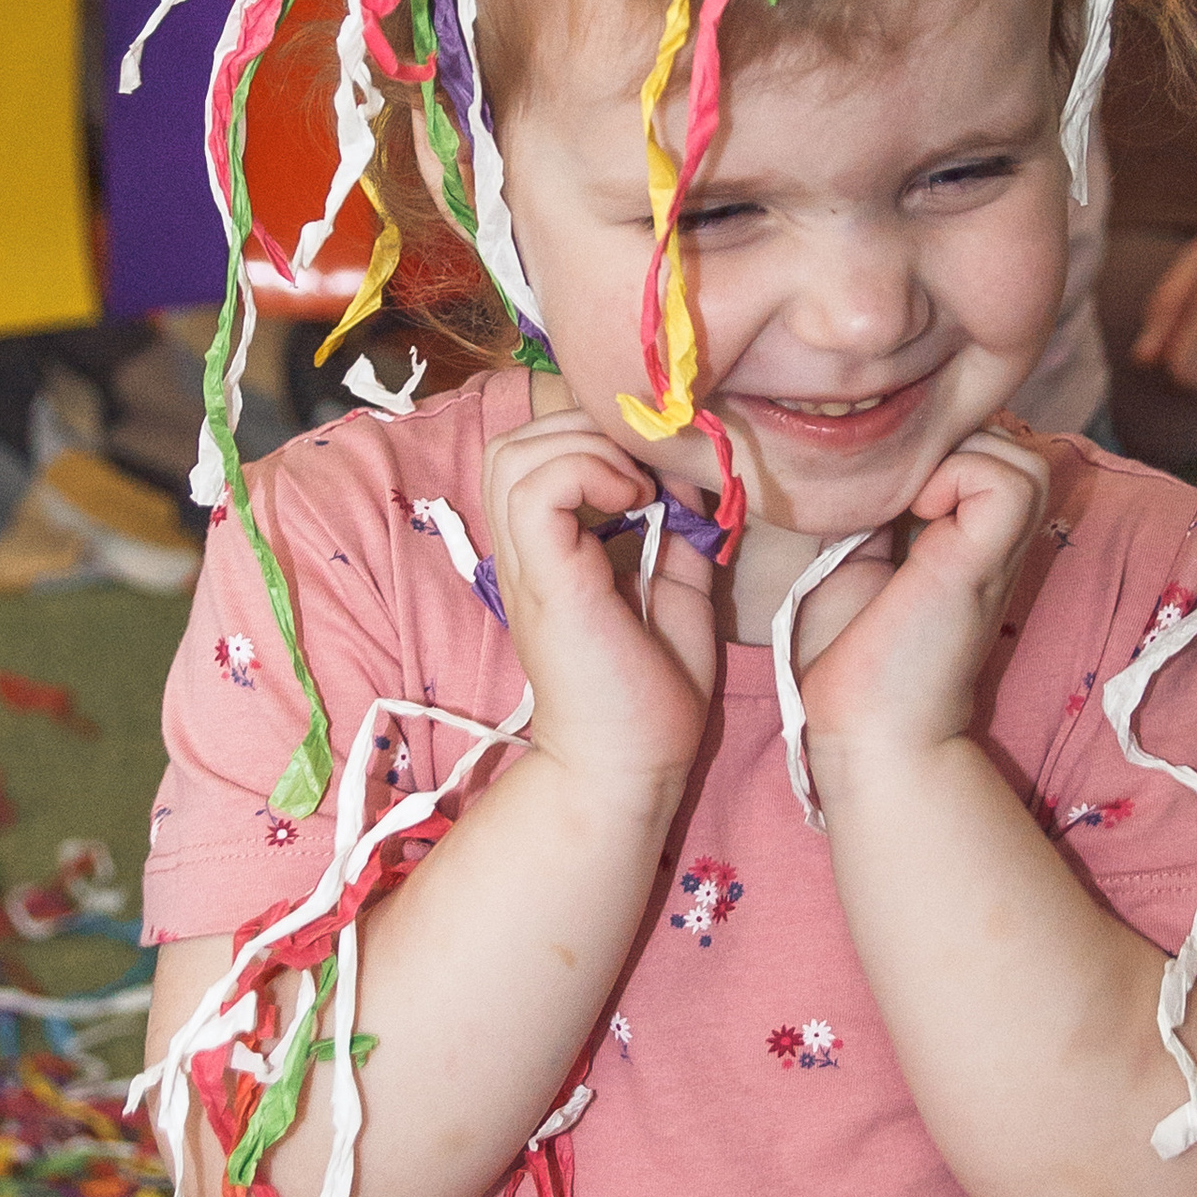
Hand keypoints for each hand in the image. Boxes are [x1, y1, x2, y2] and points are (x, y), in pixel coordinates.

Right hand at [482, 406, 717, 802]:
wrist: (632, 765)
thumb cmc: (652, 689)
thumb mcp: (675, 584)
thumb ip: (674, 525)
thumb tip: (686, 470)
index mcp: (548, 550)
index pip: (532, 452)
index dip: (589, 437)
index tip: (651, 472)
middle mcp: (524, 551)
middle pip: (511, 443)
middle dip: (582, 432)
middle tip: (640, 474)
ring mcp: (527, 565)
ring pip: (512, 454)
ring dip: (584, 449)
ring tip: (635, 490)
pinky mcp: (545, 580)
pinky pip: (538, 490)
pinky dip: (588, 474)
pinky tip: (633, 504)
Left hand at [793, 424, 1050, 784]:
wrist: (864, 727)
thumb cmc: (850, 654)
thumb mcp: (854, 556)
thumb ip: (875, 507)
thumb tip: (860, 454)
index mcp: (968, 537)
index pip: (986, 446)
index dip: (943, 442)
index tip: (891, 474)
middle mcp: (994, 540)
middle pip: (1011, 440)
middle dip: (952, 441)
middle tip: (903, 484)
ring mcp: (998, 550)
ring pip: (1022, 453)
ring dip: (960, 455)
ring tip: (914, 500)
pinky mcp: (986, 560)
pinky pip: (1009, 478)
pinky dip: (961, 475)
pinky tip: (920, 514)